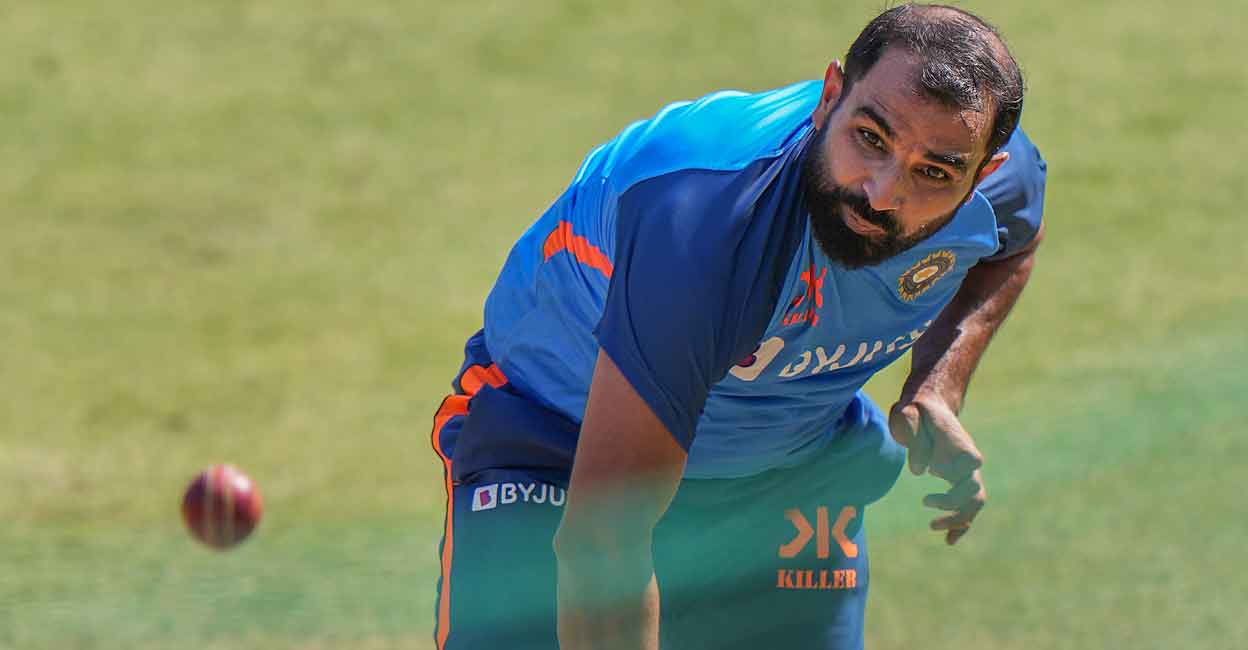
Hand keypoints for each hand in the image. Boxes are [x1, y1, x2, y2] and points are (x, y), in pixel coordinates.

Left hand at [887, 395, 985, 544]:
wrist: (929, 408)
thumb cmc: (915, 412)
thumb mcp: (907, 415)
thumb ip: (914, 437)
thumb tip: (920, 471)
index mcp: (959, 442)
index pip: (972, 461)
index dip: (958, 470)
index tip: (932, 471)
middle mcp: (969, 460)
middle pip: (973, 488)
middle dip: (953, 503)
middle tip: (925, 502)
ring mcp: (967, 472)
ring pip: (974, 502)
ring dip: (958, 519)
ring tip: (933, 528)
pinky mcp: (960, 482)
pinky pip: (968, 507)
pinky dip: (961, 524)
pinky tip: (948, 540)